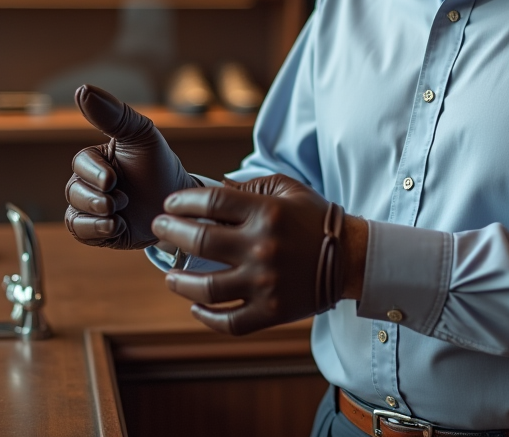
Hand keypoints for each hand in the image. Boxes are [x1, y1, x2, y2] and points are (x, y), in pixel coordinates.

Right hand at [64, 84, 199, 248]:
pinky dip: (97, 231)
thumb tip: (82, 89)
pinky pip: (80, 232)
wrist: (179, 206)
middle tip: (121, 200)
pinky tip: (117, 227)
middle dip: (96, 199)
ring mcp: (92, 207)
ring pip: (74, 214)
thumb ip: (114, 114)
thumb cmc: (159, 166)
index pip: (81, 163)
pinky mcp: (97, 231)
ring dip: (98, 216)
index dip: (93, 173)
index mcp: (97, 158)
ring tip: (121, 215)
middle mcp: (90, 182)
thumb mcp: (142, 136)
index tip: (112, 180)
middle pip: (73, 191)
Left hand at [153, 175, 350, 334]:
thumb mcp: (287, 189)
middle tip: (159, 229)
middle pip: (199, 240)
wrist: (349, 257)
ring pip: (206, 287)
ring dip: (178, 281)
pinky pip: (229, 321)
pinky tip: (196, 307)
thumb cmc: (313, 219)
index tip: (170, 205)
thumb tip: (211, 190)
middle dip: (170, 232)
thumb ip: (249, 187)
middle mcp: (262, 247)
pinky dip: (206, 317)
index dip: (182, 201)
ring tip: (169, 276)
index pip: (210, 202)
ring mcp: (265, 282)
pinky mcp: (271, 311)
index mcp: (266, 212)